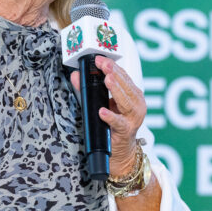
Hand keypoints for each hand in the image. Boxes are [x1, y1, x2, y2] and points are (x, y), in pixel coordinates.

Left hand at [69, 55, 146, 174]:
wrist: (119, 152)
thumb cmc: (112, 126)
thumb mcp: (100, 104)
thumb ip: (86, 90)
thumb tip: (74, 75)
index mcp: (132, 95)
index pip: (124, 76)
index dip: (112, 66)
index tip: (100, 58)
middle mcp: (136, 104)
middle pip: (126, 86)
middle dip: (114, 73)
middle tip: (103, 64)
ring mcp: (133, 118)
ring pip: (126, 102)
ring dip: (116, 89)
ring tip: (107, 79)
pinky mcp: (126, 131)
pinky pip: (119, 123)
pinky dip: (111, 117)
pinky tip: (102, 111)